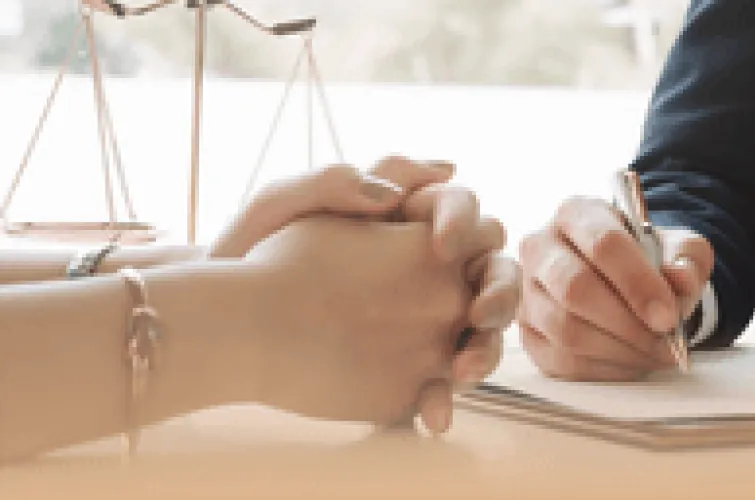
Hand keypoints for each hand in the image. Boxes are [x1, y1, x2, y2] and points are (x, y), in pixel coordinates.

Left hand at [218, 158, 517, 431]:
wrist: (222, 322)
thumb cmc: (250, 252)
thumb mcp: (284, 205)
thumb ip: (337, 182)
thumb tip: (396, 196)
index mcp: (407, 218)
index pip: (461, 207)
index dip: (461, 222)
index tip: (440, 247)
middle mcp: (430, 269)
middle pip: (492, 270)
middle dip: (500, 292)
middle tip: (480, 314)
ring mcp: (427, 321)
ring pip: (481, 331)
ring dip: (487, 349)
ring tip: (463, 371)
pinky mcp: (412, 366)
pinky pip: (443, 381)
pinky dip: (445, 400)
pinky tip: (433, 415)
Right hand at [517, 197, 712, 380]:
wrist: (624, 280)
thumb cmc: (648, 259)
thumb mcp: (678, 248)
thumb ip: (687, 258)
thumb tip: (681, 278)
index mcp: (578, 214)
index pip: (604, 244)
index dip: (638, 284)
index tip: (668, 316)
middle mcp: (541, 247)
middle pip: (575, 288)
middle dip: (628, 323)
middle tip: (664, 341)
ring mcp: (527, 291)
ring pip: (565, 328)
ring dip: (618, 350)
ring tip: (654, 353)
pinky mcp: (528, 331)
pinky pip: (561, 359)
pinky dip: (604, 369)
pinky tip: (633, 363)